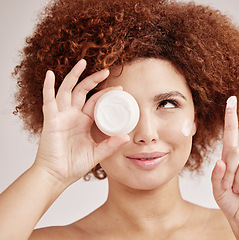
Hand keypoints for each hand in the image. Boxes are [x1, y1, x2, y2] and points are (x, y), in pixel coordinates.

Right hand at [35, 59, 128, 184]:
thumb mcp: (97, 153)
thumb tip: (127, 137)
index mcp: (84, 121)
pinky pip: (48, 100)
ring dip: (74, 76)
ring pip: (67, 90)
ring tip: (82, 63)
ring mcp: (61, 116)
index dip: (106, 94)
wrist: (57, 176)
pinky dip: (48, 87)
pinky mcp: (50, 120)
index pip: (96, 101)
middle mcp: (72, 115)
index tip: (119, 89)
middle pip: (83, 91)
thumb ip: (110, 145)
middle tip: (106, 71)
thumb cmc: (74, 165)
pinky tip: (50, 74)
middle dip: (94, 80)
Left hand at [211, 96, 238, 227]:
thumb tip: (221, 162)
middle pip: (234, 152)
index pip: (231, 134)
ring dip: (236, 182)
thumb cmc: (230, 199)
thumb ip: (216, 175)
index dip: (231, 117)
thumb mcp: (216, 188)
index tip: (231, 100)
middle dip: (227, 172)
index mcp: (230, 157)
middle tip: (229, 185)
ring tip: (238, 189)